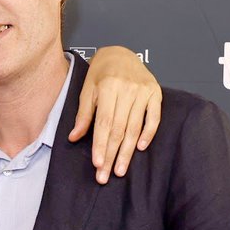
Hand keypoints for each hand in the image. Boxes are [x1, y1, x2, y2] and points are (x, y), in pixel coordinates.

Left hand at [68, 46, 161, 183]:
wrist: (121, 53)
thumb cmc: (101, 72)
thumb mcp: (87, 90)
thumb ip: (83, 114)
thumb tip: (74, 137)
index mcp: (109, 87)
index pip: (104, 123)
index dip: (100, 144)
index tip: (97, 164)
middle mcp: (128, 89)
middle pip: (119, 129)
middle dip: (111, 154)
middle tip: (105, 175)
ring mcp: (144, 92)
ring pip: (135, 128)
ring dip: (127, 151)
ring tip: (119, 169)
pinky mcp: (156, 93)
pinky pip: (154, 118)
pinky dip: (148, 134)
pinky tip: (140, 149)